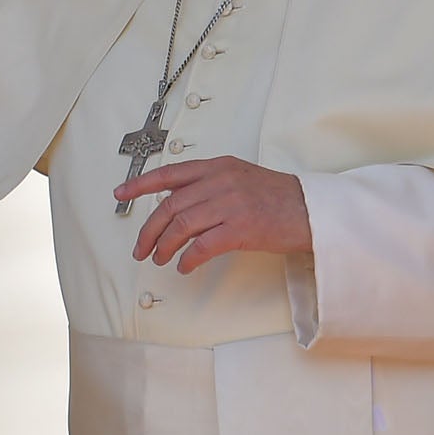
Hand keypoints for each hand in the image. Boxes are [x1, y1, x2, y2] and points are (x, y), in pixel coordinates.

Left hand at [117, 154, 310, 273]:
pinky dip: (188, 258)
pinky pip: (203, 246)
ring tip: (159, 259)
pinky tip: (184, 267)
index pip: (169, 174)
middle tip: (140, 248)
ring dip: (164, 246)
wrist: (313, 211)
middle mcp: (219, 181)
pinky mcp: (242, 229)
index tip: (119, 194)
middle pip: (170, 206)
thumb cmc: (276, 197)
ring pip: (182, 226)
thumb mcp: (238, 178)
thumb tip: (174, 203)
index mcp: (216, 166)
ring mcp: (230, 204)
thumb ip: (207, 184)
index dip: (140, 184)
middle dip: (149, 230)